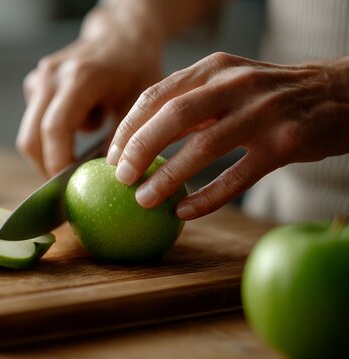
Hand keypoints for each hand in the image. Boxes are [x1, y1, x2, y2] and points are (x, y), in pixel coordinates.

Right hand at [16, 5, 164, 175]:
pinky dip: (52, 132)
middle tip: (67, 184)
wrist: (121, 35)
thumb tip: (108, 177)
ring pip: (30, 131)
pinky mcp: (36, 82)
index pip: (55, 129)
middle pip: (31, 137)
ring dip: (50, 149)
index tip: (71, 185)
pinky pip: (35, 120)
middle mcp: (52, 76)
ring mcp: (40, 78)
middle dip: (46, 166)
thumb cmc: (136, 68)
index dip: (58, 162)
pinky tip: (79, 122)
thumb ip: (122, 141)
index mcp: (79, 78)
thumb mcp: (140, 105)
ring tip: (81, 148)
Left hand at [106, 52, 348, 219]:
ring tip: (144, 200)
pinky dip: (206, 197)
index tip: (111, 156)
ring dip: (167, 177)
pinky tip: (184, 211)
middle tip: (120, 178)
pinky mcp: (285, 143)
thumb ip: (188, 105)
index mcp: (214, 68)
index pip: (156, 95)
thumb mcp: (226, 84)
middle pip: (173, 117)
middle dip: (139, 150)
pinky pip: (237, 177)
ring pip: (204, 147)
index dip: (128, 128)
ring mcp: (262, 113)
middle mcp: (236, 84)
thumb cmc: (268, 95)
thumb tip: (141, 141)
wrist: (335, 94)